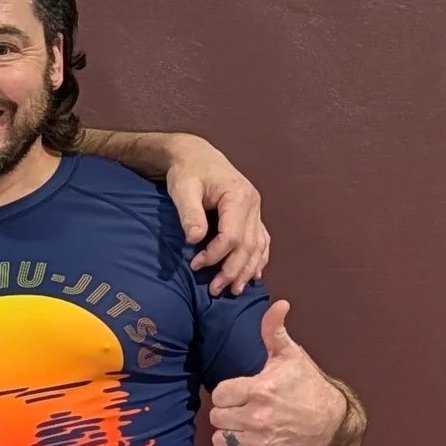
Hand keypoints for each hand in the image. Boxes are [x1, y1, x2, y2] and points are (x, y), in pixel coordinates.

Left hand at [164, 138, 269, 295]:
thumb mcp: (183, 189)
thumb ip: (190, 214)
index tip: (195, 265)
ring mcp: (256, 210)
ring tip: (234, 290)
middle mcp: (253, 204)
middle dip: (233, 270)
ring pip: (258, 246)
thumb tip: (195, 240)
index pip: (232, 236)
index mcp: (238, 196)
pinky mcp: (252, 215)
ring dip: (247, 270)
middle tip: (215, 290)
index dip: (215, 255)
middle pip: (248, 245)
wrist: (196, 155)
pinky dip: (258, 259)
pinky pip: (262, 240)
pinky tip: (253, 275)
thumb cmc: (188, 171)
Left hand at [192, 302, 342, 445]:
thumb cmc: (304, 384)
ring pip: (220, 439)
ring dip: (226, 432)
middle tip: (243, 405)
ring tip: (243, 424)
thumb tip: (278, 302)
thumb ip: (274, 331)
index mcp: (260, 391)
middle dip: (225, 410)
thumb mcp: (289, 355)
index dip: (226, 390)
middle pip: (216, 416)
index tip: (239, 388)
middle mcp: (257, 419)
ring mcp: (257, 442)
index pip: (220, 393)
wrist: (327, 419)